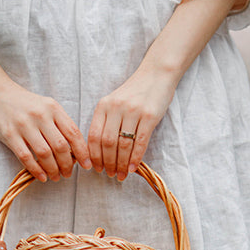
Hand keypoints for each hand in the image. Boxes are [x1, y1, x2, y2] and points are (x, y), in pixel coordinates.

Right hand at [0, 76, 90, 181]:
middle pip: (60, 146)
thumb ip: (59, 124)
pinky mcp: (10, 135)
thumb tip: (74, 150)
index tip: (87, 165)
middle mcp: (40, 116)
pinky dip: (36, 170)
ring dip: (53, 169)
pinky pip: (26, 157)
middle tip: (68, 174)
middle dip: (67, 165)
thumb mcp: (46, 106)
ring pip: (44, 153)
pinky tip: (42, 177)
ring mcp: (24, 125)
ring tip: (56, 177)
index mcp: (53, 108)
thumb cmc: (24, 103)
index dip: (82, 152)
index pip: (73, 133)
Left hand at [87, 65, 175, 180]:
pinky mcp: (150, 116)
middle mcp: (116, 108)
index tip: (96, 168)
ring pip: (123, 145)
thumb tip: (100, 151)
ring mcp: (133, 111)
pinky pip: (140, 142)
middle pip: (107, 143)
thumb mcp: (114, 103)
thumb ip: (106, 122)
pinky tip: (132, 168)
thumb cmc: (134, 92)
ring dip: (121, 164)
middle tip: (110, 175)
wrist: (156, 74)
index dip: (94, 156)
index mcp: (103, 106)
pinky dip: (135, 158)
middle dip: (107, 163)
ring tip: (121, 175)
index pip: (93, 136)